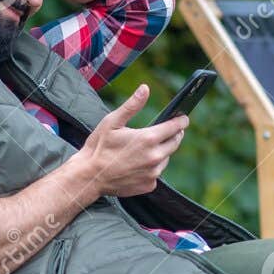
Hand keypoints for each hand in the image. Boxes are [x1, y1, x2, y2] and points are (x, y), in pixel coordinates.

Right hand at [70, 83, 189, 197]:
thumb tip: (145, 88)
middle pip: (175, 142)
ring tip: (148, 147)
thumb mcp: (112, 121)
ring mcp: (153, 173)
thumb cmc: (99, 146)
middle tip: (169, 130)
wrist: (89, 177)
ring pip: (166, 158)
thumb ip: (132, 105)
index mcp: (148, 139)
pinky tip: (138, 163)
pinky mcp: (149, 185)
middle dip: (174, 134)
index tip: (184, 117)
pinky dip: (151, 167)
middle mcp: (155, 157)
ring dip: (162, 151)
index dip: (181, 121)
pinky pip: (156, 173)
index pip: (175, 127)